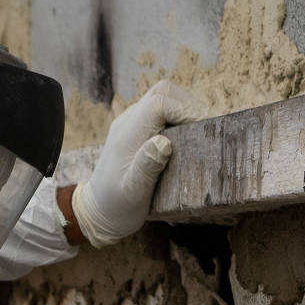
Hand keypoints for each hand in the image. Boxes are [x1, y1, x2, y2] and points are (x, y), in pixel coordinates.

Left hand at [68, 81, 193, 246]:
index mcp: (128, 134)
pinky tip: (188, 138)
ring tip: (201, 131)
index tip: (203, 128)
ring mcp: (132, 124)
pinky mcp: (137, 132)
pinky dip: (178, 119)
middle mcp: (128, 122)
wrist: (97, 212)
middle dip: (188, 105)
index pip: (159, 103)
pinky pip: (160, 113)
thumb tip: (163, 142)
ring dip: (184, 110)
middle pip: (162, 92)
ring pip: (162, 99)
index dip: (185, 110)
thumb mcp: (133, 193)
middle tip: (207, 127)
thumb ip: (146, 167)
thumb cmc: (116, 206)